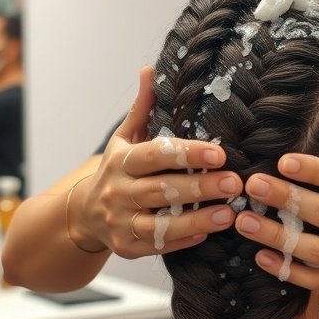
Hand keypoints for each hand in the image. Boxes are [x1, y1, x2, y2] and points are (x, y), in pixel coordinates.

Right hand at [71, 67, 241, 257]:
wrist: (83, 214)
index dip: (187, 154)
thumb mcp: (124, 139)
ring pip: (160, 225)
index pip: (155, 155)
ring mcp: (120, 223)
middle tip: (235, 183)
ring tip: (229, 214)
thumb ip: (142, 110)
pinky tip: (209, 234)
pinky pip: (158, 247)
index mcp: (121, 162)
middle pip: (162, 191)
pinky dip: (183, 241)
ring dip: (197, 220)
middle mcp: (118, 192)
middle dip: (200, 187)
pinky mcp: (126, 248)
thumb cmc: (116, 171)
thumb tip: (150, 70)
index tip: (220, 152)